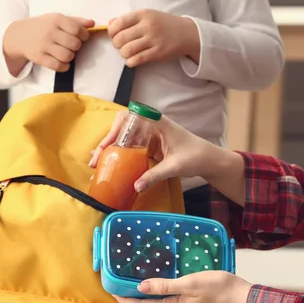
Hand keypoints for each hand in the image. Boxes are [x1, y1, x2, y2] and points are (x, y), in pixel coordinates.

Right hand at [3, 13, 94, 73]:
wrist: (20, 35)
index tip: (82, 37)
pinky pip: (58, 66)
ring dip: (70, 57)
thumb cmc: (43, 26)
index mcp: (57, 20)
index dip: (84, 35)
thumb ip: (76, 21)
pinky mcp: (39, 57)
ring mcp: (44, 45)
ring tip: (67, 53)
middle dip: (77, 47)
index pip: (78, 29)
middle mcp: (50, 32)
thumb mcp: (57, 19)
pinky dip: (64, 66)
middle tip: (72, 46)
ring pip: (67, 56)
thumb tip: (92, 23)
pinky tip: (62, 62)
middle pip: (75, 44)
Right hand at [89, 112, 220, 191]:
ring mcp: (149, 136)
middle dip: (107, 142)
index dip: (115, 128)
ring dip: (110, 150)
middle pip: (122, 128)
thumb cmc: (196, 156)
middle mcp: (150, 125)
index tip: (108, 144)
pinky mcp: (148, 146)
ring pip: (123, 138)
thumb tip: (136, 186)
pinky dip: (118, 156)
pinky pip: (130, 148)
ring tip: (96, 164)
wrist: (208, 160)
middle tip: (95, 159)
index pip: (130, 116)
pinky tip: (108, 165)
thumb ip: (155, 175)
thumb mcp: (175, 166)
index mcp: (157, 122)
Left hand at [108, 9, 199, 67]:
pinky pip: (137, 60)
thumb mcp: (148, 16)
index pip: (119, 23)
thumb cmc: (164, 24)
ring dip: (123, 54)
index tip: (114, 35)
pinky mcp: (158, 53)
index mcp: (143, 14)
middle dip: (116, 44)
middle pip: (120, 38)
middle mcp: (148, 26)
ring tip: (128, 53)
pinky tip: (132, 60)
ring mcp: (153, 40)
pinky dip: (130, 62)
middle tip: (121, 46)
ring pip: (127, 50)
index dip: (112, 32)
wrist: (186, 33)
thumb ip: (128, 19)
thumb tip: (110, 23)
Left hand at [114, 271, 252, 302]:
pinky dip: (164, 298)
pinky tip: (164, 289)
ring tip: (140, 286)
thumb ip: (166, 285)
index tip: (113, 293)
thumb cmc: (219, 288)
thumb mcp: (191, 282)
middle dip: (136, 300)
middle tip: (123, 288)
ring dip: (150, 299)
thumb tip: (141, 287)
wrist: (245, 300)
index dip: (127, 300)